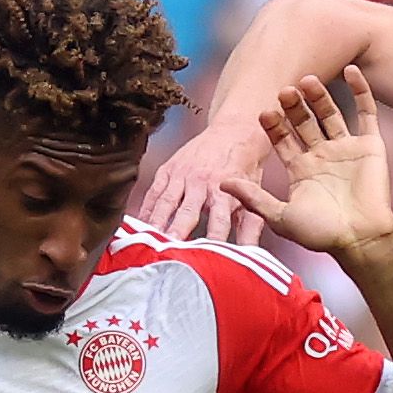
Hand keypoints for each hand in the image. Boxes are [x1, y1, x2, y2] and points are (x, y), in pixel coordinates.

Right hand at [136, 115, 272, 244]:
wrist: (234, 132)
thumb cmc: (244, 168)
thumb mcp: (253, 196)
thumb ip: (250, 228)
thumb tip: (252, 257)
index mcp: (224, 191)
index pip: (218, 222)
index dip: (211, 241)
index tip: (204, 260)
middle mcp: (202, 183)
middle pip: (186, 213)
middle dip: (176, 233)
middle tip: (167, 253)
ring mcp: (182, 175)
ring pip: (165, 203)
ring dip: (156, 224)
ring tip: (146, 244)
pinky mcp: (168, 170)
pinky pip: (153, 193)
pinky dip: (145, 210)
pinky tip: (138, 226)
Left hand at [215, 68, 392, 259]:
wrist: (361, 241)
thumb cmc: (322, 235)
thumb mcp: (280, 217)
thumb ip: (253, 198)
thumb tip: (221, 182)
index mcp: (301, 170)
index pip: (283, 139)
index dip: (273, 125)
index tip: (263, 112)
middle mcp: (321, 156)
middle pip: (304, 122)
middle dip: (293, 107)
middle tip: (283, 91)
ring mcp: (346, 149)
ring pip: (330, 114)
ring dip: (319, 96)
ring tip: (307, 80)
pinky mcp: (370, 146)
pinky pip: (366, 113)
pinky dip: (360, 91)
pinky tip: (351, 71)